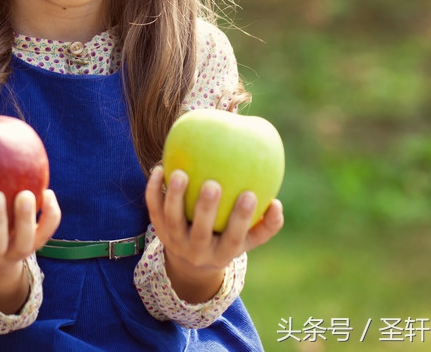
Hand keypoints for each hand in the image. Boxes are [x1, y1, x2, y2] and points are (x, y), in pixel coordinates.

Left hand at [145, 166, 283, 302]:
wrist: (191, 261)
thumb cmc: (228, 239)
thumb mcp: (248, 239)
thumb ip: (266, 224)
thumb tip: (277, 203)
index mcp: (222, 254)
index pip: (234, 239)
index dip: (241, 219)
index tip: (250, 194)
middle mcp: (197, 252)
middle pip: (200, 232)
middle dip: (206, 209)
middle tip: (213, 184)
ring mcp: (175, 242)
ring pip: (173, 220)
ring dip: (175, 197)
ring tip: (180, 173)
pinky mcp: (159, 231)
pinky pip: (154, 210)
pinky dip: (154, 191)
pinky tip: (159, 169)